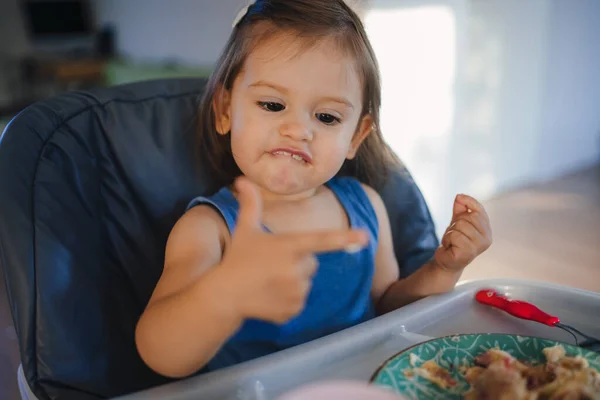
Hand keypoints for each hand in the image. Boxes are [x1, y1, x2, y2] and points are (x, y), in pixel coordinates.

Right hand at [220, 177, 368, 323]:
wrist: (224, 295)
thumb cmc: (237, 258)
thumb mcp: (245, 229)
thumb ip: (250, 203)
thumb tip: (241, 179)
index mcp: (288, 246)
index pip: (321, 240)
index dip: (345, 238)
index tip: (366, 237)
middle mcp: (296, 269)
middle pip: (312, 262)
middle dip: (297, 262)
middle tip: (272, 264)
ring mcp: (295, 292)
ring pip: (306, 282)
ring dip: (293, 281)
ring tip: (269, 281)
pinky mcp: (293, 310)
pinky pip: (300, 301)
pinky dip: (288, 300)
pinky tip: (269, 296)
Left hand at [434, 194, 491, 271]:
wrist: (446, 260)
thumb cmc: (454, 241)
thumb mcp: (457, 221)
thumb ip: (461, 208)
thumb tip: (459, 196)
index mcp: (487, 230)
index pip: (480, 210)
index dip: (469, 201)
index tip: (458, 197)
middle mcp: (487, 238)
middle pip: (469, 216)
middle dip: (456, 222)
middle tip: (454, 233)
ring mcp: (479, 247)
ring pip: (461, 225)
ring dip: (451, 232)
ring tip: (452, 240)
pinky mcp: (468, 253)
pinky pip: (455, 236)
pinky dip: (448, 239)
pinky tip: (450, 246)